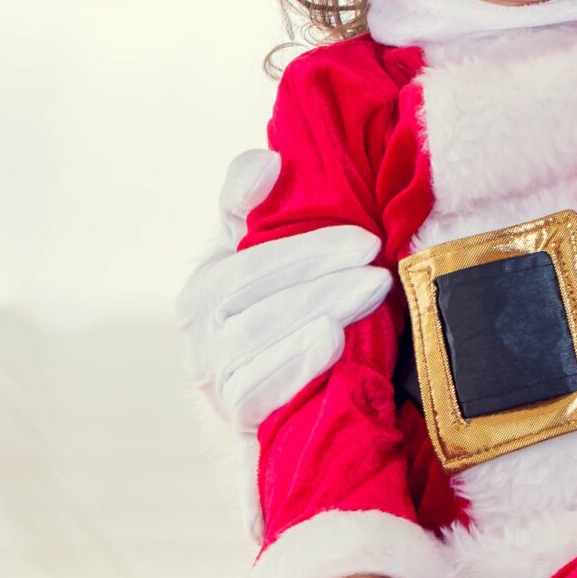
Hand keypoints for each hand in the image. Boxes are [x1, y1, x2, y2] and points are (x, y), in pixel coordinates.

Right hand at [176, 147, 391, 429]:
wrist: (280, 393)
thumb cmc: (279, 310)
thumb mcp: (259, 253)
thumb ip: (252, 200)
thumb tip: (269, 162)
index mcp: (205, 283)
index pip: (245, 259)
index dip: (302, 247)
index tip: (362, 239)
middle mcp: (199, 331)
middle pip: (252, 296)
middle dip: (320, 277)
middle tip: (378, 265)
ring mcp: (213, 376)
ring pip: (256, 338)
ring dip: (318, 310)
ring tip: (372, 292)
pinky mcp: (235, 415)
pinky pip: (256, 391)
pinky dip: (294, 364)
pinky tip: (332, 343)